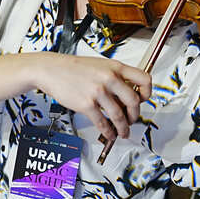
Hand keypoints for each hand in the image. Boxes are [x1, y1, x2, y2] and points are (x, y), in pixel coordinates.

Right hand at [36, 54, 151, 141]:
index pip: (144, 79)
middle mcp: (109, 78)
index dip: (147, 93)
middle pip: (134, 102)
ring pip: (119, 116)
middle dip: (135, 115)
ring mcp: (98, 92)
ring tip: (123, 132)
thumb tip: (128, 94)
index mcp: (116, 67)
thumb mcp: (101, 65)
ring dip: (124, 128)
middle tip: (132, 120)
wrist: (52, 70)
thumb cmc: (75, 68)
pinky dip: (108, 132)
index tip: (143, 100)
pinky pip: (102, 123)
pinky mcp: (86, 104)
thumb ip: (116, 76)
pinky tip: (109, 133)